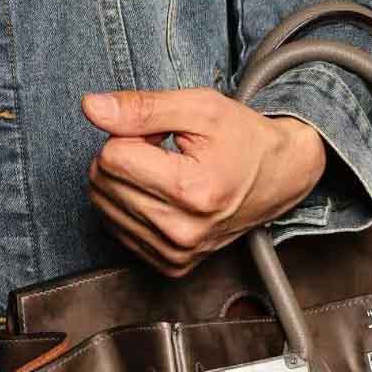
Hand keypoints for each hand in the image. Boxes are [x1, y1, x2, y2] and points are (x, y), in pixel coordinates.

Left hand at [81, 87, 326, 277]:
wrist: (279, 177)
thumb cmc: (243, 140)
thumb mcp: (199, 107)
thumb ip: (142, 107)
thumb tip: (91, 107)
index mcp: (192, 191)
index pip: (112, 155)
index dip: (131, 134)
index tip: (160, 135)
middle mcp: (182, 231)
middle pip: (103, 181)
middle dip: (125, 155)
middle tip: (163, 152)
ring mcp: (176, 253)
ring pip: (103, 204)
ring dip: (126, 181)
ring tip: (166, 172)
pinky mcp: (171, 265)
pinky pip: (116, 228)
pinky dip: (131, 205)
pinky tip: (162, 195)